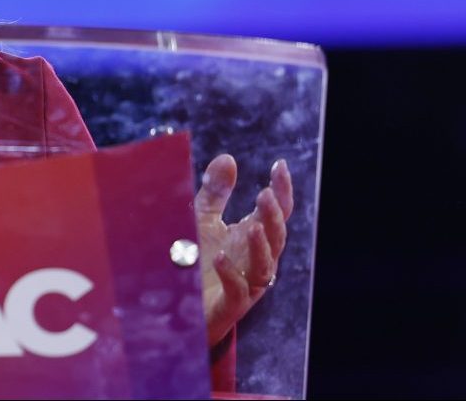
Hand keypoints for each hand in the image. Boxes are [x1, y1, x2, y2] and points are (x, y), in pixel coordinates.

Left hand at [194, 154, 293, 345]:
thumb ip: (216, 193)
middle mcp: (255, 260)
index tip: (279, 166)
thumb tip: (228, 158)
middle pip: (275, 237)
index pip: (277, 213)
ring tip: (253, 226)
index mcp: (253, 238)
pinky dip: (231, 274)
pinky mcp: (229, 306)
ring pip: (265, 267)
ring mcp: (246, 285)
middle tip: (265, 195)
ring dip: (261, 247)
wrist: (182, 308)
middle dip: (273, 217)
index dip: (282, 190)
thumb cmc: (198, 262)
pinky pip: (237, 291)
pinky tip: (219, 257)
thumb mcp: (203, 221)